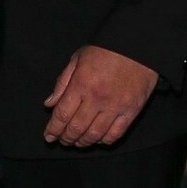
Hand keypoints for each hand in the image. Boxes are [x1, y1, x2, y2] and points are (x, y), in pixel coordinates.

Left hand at [43, 45, 159, 147]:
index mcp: (81, 84)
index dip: (53, 129)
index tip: (48, 137)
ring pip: (95, 134)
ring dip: (83, 142)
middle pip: (77, 128)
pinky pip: (116, 133)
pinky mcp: (132, 111)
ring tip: (77, 143)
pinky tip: (98, 140)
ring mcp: (115, 106)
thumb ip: (62, 83)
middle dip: (66, 138)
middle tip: (63, 141)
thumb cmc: (105, 50)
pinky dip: (105, 141)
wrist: (138, 45)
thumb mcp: (77, 59)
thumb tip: (49, 104)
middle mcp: (97, 98)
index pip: (62, 115)